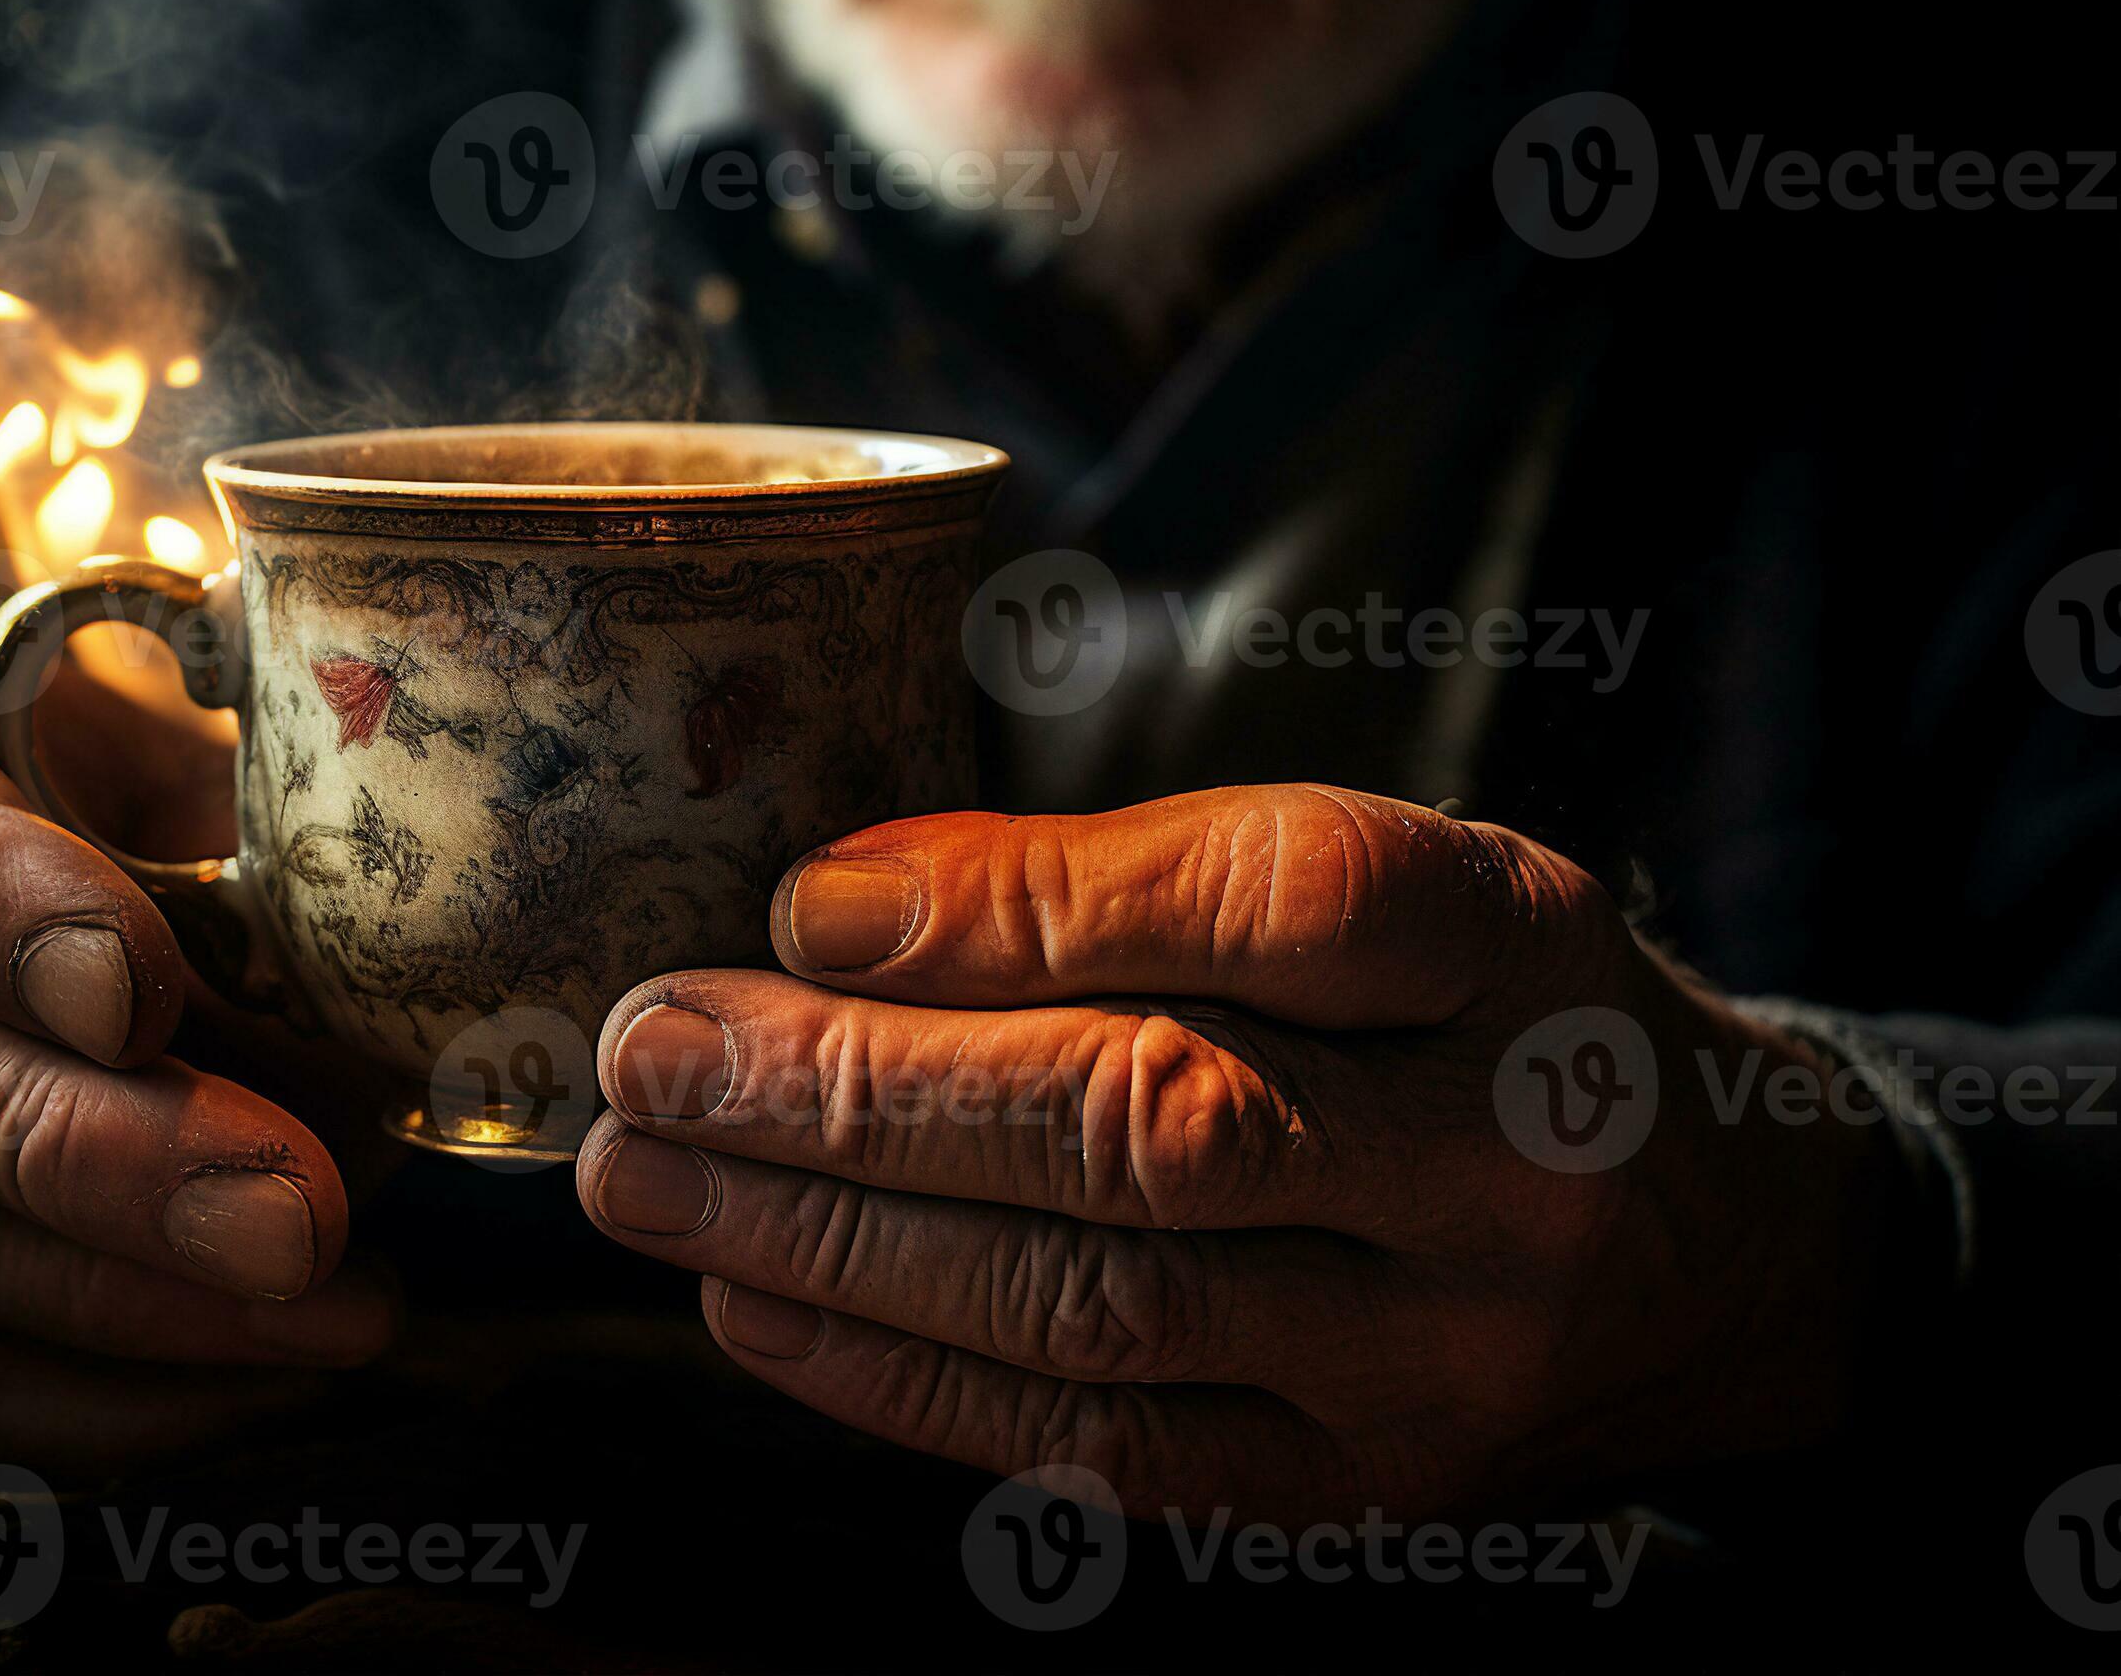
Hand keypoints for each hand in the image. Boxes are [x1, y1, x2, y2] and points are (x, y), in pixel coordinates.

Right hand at [0, 636, 393, 1465]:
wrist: (62, 853)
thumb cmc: (142, 778)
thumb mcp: (188, 712)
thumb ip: (260, 773)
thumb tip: (407, 886)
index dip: (9, 922)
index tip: (142, 990)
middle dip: (104, 1157)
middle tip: (295, 1212)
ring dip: (126, 1298)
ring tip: (335, 1309)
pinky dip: (95, 1405)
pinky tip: (271, 1379)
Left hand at [576, 785, 1903, 1522]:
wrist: (1721, 1254)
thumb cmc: (1490, 1019)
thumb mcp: (1388, 878)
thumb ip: (1139, 877)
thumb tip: (844, 902)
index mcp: (1511, 949)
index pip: (1274, 906)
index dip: (1021, 903)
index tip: (809, 897)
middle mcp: (1498, 1166)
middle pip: (1152, 1124)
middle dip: (859, 1089)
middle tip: (656, 1048)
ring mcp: (1432, 1361)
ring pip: (1098, 1303)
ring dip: (830, 1235)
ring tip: (649, 1170)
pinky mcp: (1357, 1494)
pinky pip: (1100, 1448)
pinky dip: (899, 1375)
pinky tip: (755, 1296)